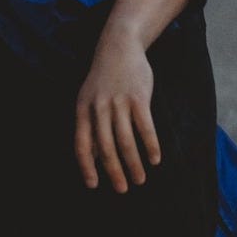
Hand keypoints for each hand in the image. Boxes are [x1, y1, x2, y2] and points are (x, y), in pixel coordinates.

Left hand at [74, 32, 160, 192]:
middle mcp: (98, 108)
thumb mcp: (88, 101)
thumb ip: (90, 128)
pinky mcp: (138, 97)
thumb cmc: (103, 80)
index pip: (81, 145)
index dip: (86, 166)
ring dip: (134, 163)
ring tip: (140, 179)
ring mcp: (118, 102)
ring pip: (126, 140)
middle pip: (106, 147)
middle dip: (114, 171)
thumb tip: (92, 158)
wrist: (119, 47)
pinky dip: (150, 145)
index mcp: (83, 110)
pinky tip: (155, 159)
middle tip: (123, 189)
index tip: (93, 185)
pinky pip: (145, 127)